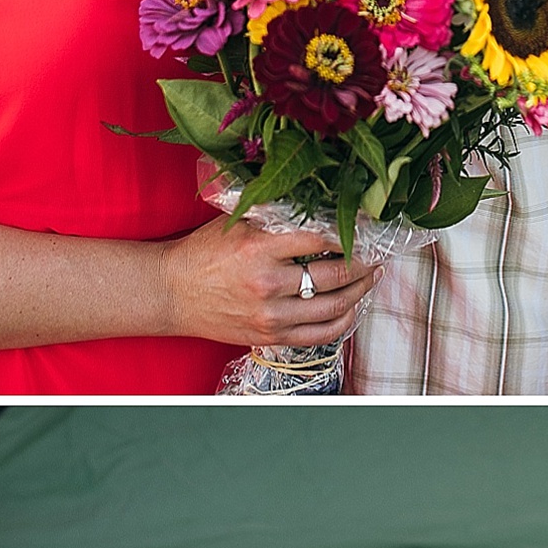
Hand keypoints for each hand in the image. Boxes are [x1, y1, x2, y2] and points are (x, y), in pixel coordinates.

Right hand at [158, 216, 376, 347]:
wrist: (172, 292)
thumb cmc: (202, 254)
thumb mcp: (235, 224)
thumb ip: (275, 218)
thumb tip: (320, 211)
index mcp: (258, 247)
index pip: (321, 239)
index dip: (350, 235)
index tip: (363, 230)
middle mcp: (267, 282)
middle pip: (335, 275)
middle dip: (363, 264)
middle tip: (375, 256)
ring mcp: (270, 314)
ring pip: (334, 306)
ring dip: (360, 292)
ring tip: (369, 279)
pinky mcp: (270, 336)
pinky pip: (320, 334)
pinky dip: (342, 322)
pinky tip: (351, 308)